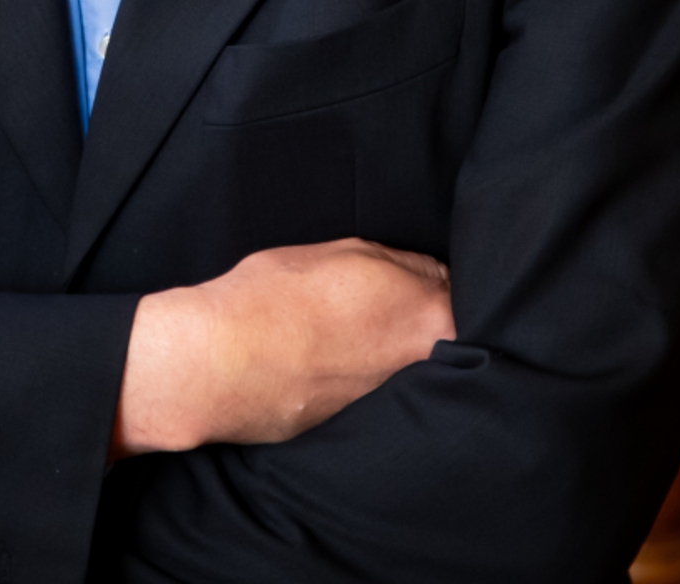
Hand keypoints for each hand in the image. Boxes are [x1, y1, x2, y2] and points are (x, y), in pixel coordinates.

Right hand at [113, 239, 454, 456]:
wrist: (221, 364)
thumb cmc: (274, 298)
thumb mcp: (345, 252)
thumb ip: (402, 264)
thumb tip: (427, 273)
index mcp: (430, 314)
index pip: (458, 289)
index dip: (433, 281)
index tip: (413, 279)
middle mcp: (424, 365)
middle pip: (443, 334)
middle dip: (420, 319)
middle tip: (377, 307)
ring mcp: (393, 401)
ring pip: (410, 367)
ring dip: (391, 352)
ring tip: (348, 337)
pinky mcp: (361, 427)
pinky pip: (378, 394)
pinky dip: (362, 379)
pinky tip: (329, 364)